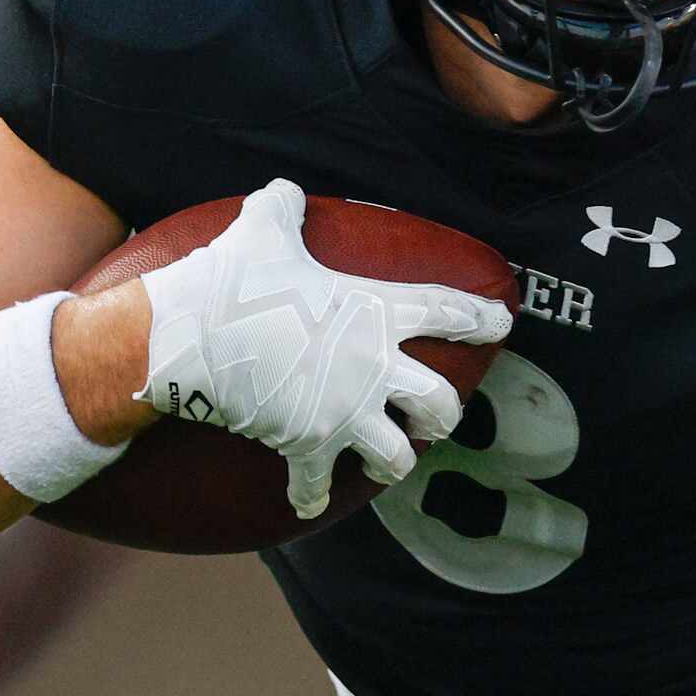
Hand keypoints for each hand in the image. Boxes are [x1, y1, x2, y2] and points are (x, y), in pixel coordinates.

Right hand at [138, 179, 510, 517]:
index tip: (504, 322)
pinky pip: (317, 483)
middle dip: (446, 415)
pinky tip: (309, 503)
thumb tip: (282, 192)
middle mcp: (373, 368)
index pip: (446, 310)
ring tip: (388, 464)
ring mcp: (345, 412)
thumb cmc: (234, 280)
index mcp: (376, 313)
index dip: (479, 316)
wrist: (191, 335)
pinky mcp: (308, 444)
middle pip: (440, 403)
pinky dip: (312, 495)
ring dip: (395, 463)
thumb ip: (283, 208)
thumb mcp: (263, 229)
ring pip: (397, 456)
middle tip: (439, 418)